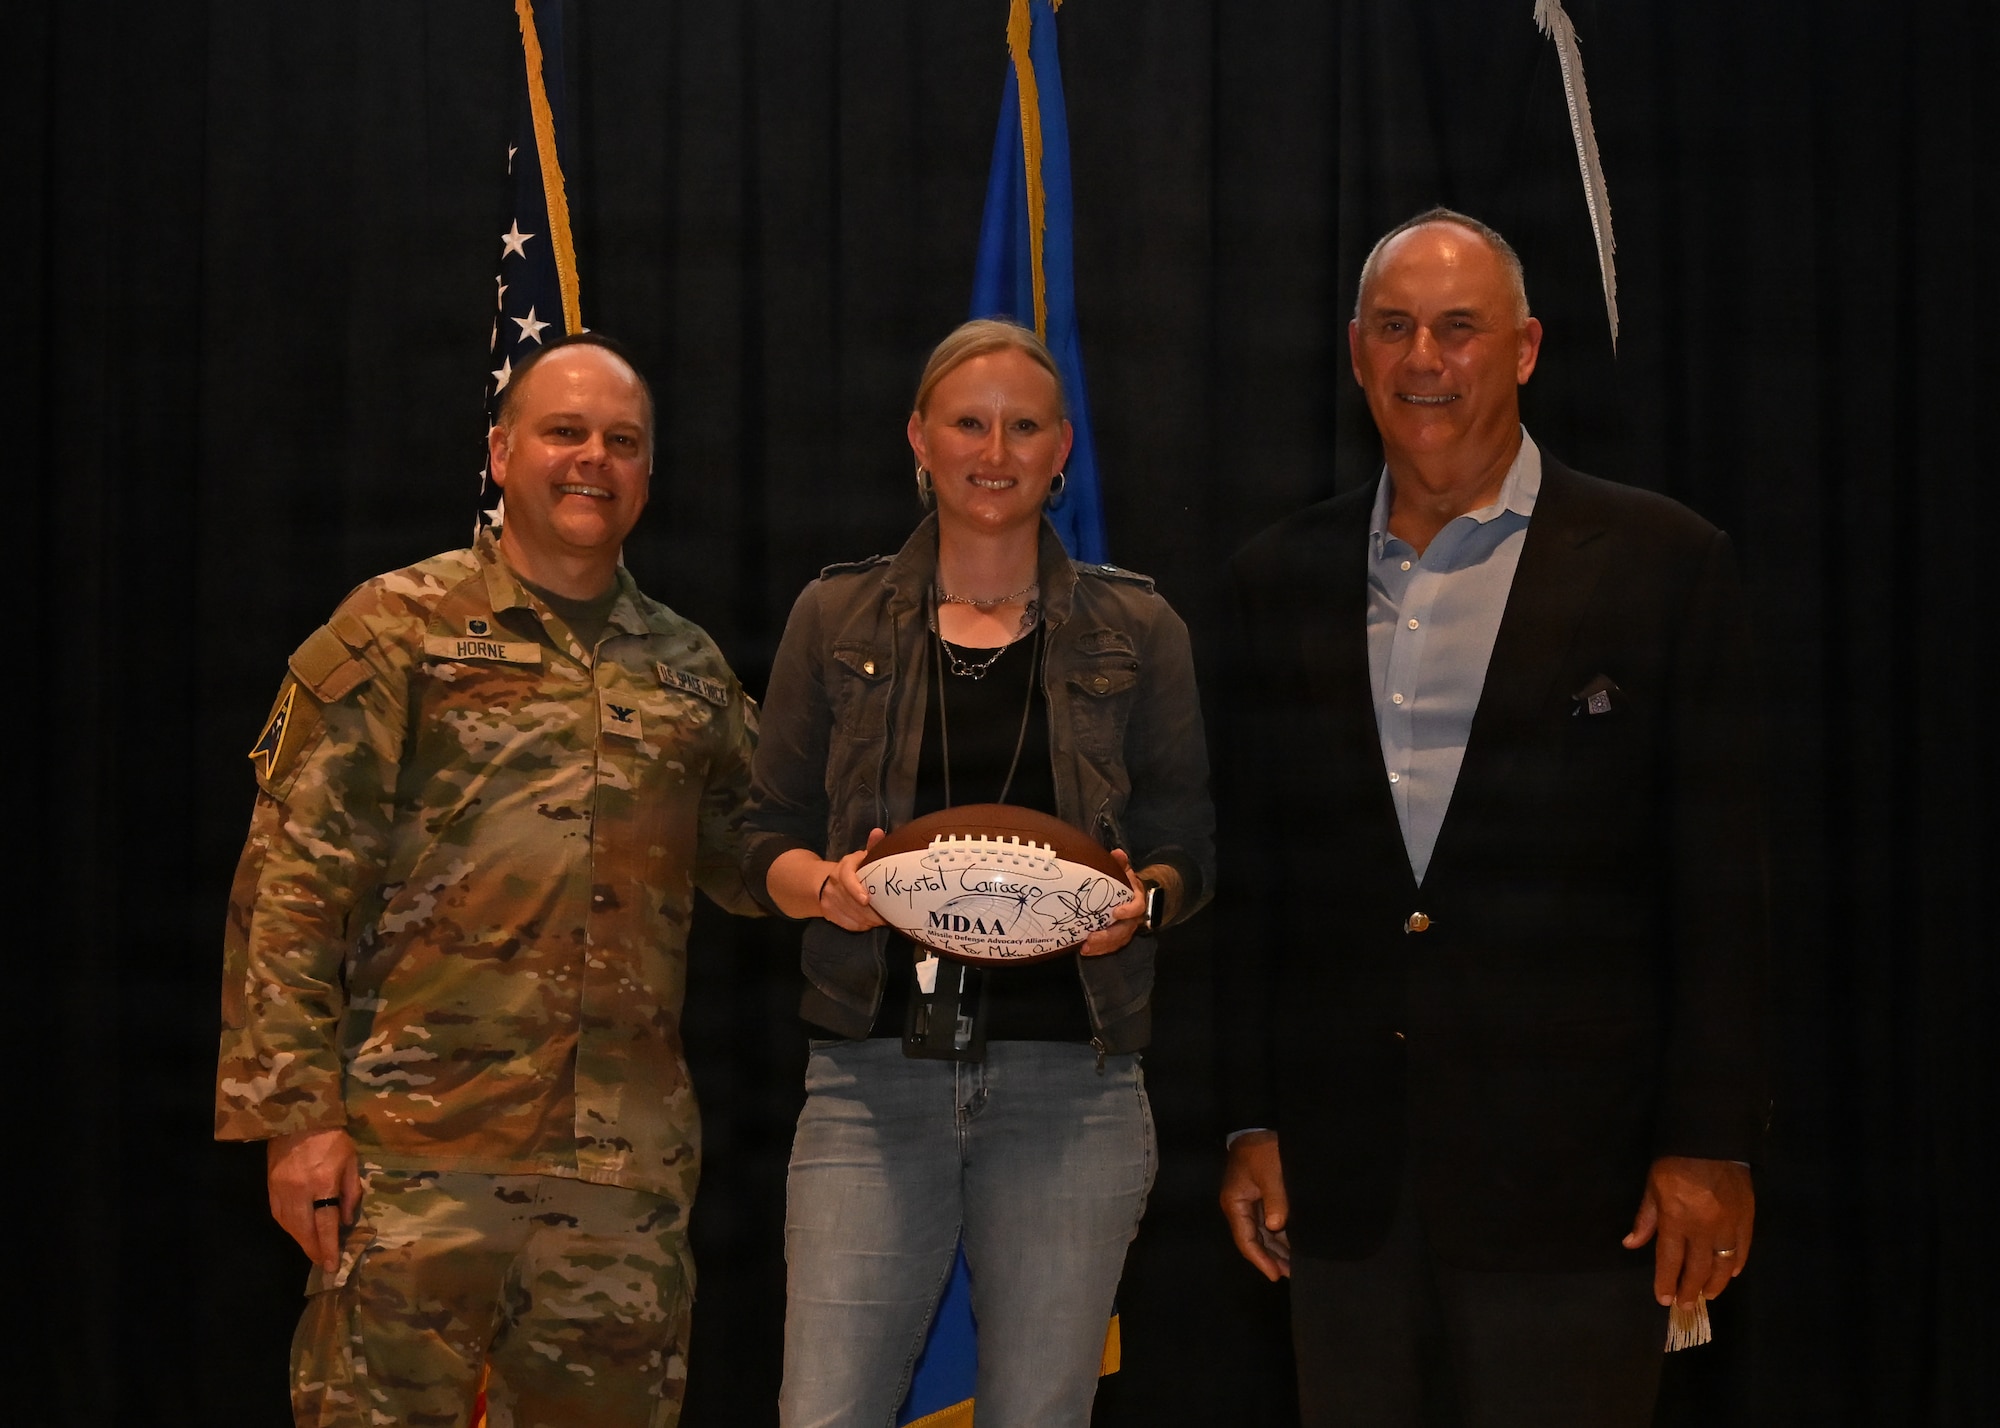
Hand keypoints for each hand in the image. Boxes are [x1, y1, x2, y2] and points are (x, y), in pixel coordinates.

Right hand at [267, 1126, 360, 1271]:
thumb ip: (350, 1192)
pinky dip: (288, 1227)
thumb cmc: (331, 1137)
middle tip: (323, 1264)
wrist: (297, 1117)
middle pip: (304, 1230)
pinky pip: (278, 1215)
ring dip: (301, 1241)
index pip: (326, 1224)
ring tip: (313, 1251)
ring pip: (289, 1226)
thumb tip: (345, 1220)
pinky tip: (298, 1232)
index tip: (332, 1265)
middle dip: (314, 1250)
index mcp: (322, 1183)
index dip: (329, 1247)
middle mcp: (299, 1191)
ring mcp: (281, 1190)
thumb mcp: (350, 1161)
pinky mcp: (270, 1186)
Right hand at [817, 828, 887, 931]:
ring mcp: (830, 901)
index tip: (866, 899)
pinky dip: (862, 925)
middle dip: (870, 910)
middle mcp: (834, 885)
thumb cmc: (853, 870)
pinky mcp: (831, 915)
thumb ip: (872, 847)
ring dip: (869, 919)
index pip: (846, 878)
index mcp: (842, 869)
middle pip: (852, 901)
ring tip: (884, 918)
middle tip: (888, 913)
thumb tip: (878, 832)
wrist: (825, 885)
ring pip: (852, 914)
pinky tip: (872, 922)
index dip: (855, 890)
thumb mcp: (860, 858)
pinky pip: (849, 924)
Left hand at [1078, 850, 1146, 957]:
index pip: (1137, 908)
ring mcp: (1125, 930)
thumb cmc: (1124, 883)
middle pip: (1125, 931)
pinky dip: (1098, 950)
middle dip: (1108, 936)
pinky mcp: (1116, 938)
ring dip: (1101, 946)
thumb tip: (1117, 853)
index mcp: (1137, 901)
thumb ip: (1120, 864)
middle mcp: (1133, 919)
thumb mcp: (1123, 871)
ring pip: (1116, 942)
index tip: (1115, 912)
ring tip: (1085, 948)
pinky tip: (1083, 950)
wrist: (1130, 895)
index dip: (1128, 911)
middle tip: (1091, 938)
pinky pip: (1109, 947)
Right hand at [1220, 1130, 1291, 1279]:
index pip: (1246, 1240)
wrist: (1257, 1127)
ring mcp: (1248, 1203)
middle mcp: (1239, 1207)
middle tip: (1290, 1274)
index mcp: (1235, 1204)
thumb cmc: (1262, 1150)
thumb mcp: (1270, 1173)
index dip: (1260, 1259)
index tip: (1275, 1275)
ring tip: (1293, 1265)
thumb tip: (1276, 1227)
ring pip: (1261, 1234)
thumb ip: (1275, 1200)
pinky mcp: (1259, 1198)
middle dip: (1271, 1258)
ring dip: (1276, 1249)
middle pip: (1253, 1240)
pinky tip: (1292, 1245)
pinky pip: (1267, 1223)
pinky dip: (1278, 1236)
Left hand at [1623, 1155, 1754, 1307]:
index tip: (1664, 1299)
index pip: (1669, 1260)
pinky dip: (1736, 1264)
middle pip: (1697, 1269)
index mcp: (1676, 1219)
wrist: (1712, 1141)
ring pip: (1723, 1265)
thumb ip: (1645, 1218)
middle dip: (1690, 1290)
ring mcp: (1728, 1226)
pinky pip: (1742, 1249)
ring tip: (1707, 1294)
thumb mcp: (1653, 1186)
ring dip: (1715, 1283)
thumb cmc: (1675, 1162)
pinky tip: (1730, 1273)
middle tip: (1687, 1305)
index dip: (1666, 1282)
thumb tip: (1631, 1244)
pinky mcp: (1747, 1219)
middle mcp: (1703, 1228)